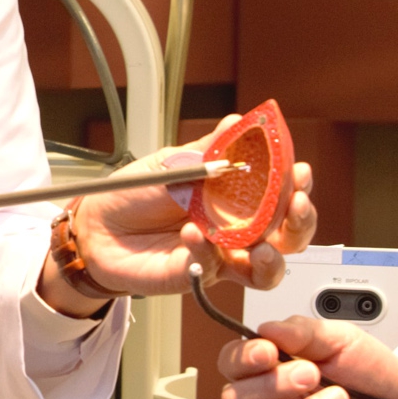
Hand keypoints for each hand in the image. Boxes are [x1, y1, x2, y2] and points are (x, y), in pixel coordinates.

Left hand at [45, 151, 319, 313]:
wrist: (97, 227)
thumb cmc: (137, 194)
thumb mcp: (174, 163)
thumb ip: (208, 150)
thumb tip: (238, 122)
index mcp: (238, 197)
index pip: (282, 194)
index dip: (297, 185)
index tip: (299, 172)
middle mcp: (237, 230)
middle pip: (289, 237)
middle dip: (300, 222)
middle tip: (295, 206)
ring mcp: (220, 256)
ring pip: (266, 269)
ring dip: (271, 257)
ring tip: (260, 245)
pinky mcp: (197, 276)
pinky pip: (214, 268)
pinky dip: (206, 250)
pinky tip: (193, 232)